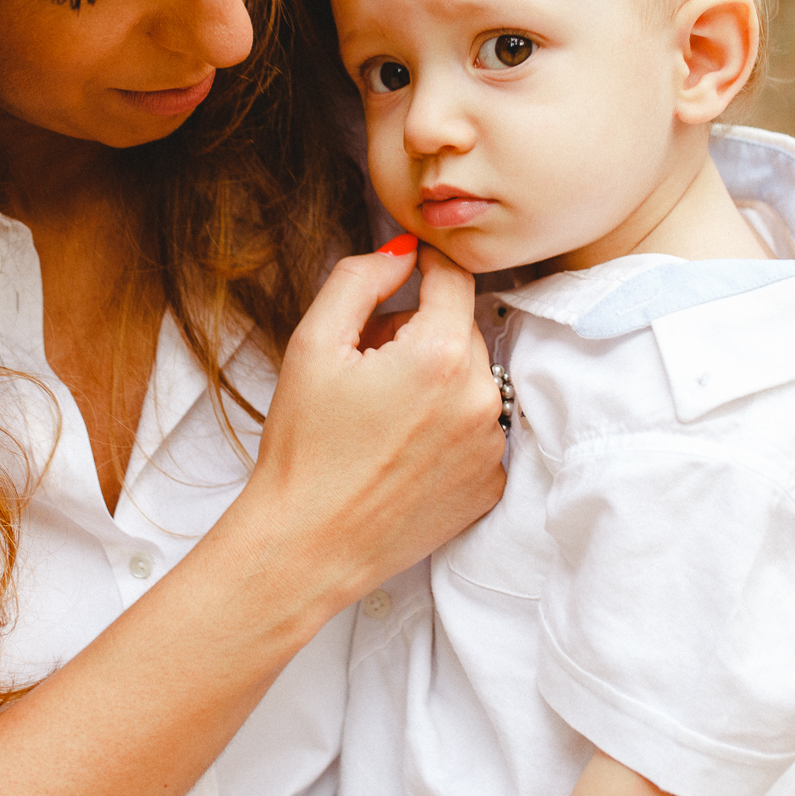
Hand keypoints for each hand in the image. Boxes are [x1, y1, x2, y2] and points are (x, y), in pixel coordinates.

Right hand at [232, 239, 505, 613]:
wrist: (307, 544)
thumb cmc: (303, 447)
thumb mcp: (313, 345)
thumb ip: (360, 279)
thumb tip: (403, 251)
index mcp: (439, 356)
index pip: (454, 278)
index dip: (427, 266)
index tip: (409, 268)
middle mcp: (480, 398)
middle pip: (462, 329)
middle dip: (420, 333)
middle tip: (369, 365)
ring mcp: (491, 446)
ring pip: (471, 379)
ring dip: (438, 381)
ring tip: (383, 415)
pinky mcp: (491, 484)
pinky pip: (477, 429)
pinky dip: (448, 428)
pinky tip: (403, 450)